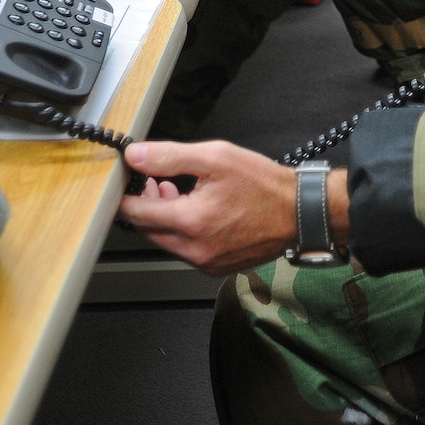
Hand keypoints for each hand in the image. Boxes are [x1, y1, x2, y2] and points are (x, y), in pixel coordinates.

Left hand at [117, 141, 297, 274]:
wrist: (299, 213)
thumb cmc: (264, 186)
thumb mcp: (216, 157)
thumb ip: (170, 157)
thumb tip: (136, 156)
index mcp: (191, 221)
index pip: (136, 213)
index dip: (126, 195)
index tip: (126, 182)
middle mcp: (194, 248)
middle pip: (147, 230)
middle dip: (145, 206)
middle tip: (155, 182)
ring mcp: (205, 262)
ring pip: (166, 241)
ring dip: (164, 218)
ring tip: (176, 192)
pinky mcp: (215, 267)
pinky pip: (186, 250)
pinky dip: (183, 232)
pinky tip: (196, 211)